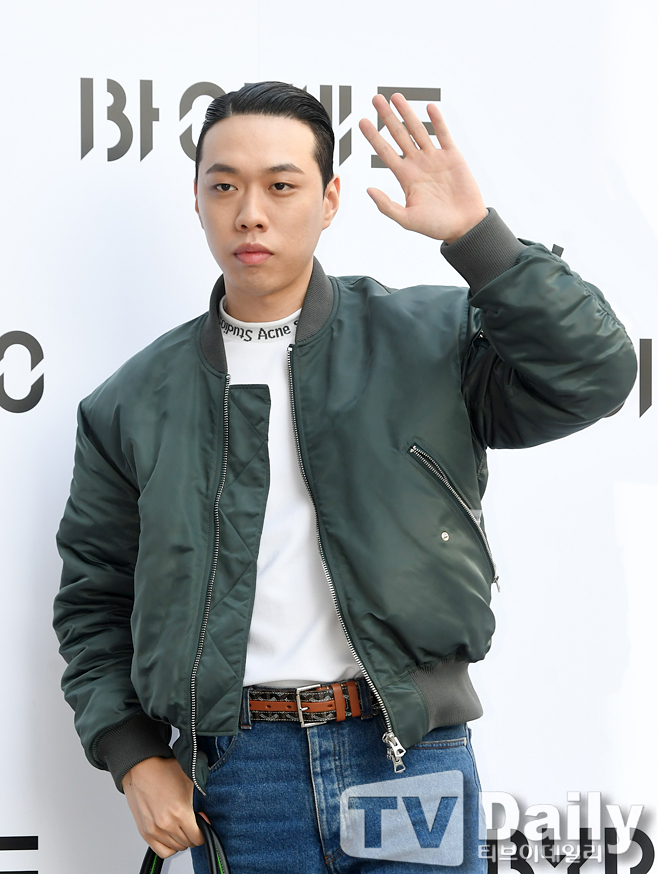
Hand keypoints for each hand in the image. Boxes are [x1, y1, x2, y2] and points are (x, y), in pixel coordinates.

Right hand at [122, 756, 207, 857]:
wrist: (141, 769)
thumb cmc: (163, 771)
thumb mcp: (190, 779)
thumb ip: (201, 796)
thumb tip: (205, 813)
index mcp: (180, 812)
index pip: (197, 837)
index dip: (204, 831)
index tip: (203, 823)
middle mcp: (166, 824)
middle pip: (188, 843)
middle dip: (194, 834)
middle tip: (193, 822)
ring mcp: (154, 830)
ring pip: (176, 848)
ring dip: (182, 840)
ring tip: (182, 826)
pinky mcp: (145, 832)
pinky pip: (162, 851)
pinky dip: (170, 846)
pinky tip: (172, 836)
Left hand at [358, 94, 486, 243]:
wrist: (464, 226)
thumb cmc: (436, 226)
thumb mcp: (407, 219)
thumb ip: (387, 206)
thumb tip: (368, 190)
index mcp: (406, 177)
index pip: (385, 152)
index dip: (374, 137)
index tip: (362, 122)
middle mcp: (418, 164)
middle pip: (398, 135)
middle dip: (387, 117)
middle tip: (376, 99)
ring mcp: (435, 158)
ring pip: (417, 130)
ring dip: (407, 113)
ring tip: (396, 97)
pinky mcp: (452, 156)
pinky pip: (443, 134)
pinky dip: (436, 121)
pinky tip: (428, 107)